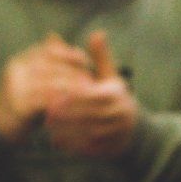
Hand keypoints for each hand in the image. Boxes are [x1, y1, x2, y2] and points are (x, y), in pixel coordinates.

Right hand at [0, 35, 90, 142]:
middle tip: (91, 78)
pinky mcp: (18, 105)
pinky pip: (46, 100)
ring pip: (50, 82)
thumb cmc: (21, 101)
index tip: (85, 60)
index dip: (68, 53)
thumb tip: (55, 36)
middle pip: (51, 65)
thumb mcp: (31, 78)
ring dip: (72, 86)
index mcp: (20, 60)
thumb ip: (43, 60)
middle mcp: (16, 70)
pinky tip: (75, 105)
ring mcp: (15, 87)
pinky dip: (63, 101)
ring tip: (88, 92)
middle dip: (73, 71)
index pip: (48, 50)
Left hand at [41, 29, 139, 157]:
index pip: (91, 94)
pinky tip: (57, 141)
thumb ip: (101, 57)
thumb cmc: (116, 98)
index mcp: (118, 94)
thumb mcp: (111, 77)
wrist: (135, 130)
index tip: (52, 96)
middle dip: (66, 114)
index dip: (70, 96)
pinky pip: (89, 148)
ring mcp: (117, 133)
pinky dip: (72, 145)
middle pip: (89, 114)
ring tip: (47, 126)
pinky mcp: (112, 148)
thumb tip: (97, 33)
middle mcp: (121, 114)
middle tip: (45, 112)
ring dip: (66, 130)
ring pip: (88, 132)